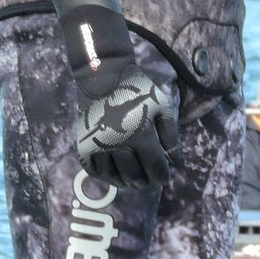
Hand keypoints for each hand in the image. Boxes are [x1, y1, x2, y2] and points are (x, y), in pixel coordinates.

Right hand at [61, 6, 179, 191]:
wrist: (102, 74)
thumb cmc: (136, 90)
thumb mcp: (161, 107)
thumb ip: (171, 136)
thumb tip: (175, 162)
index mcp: (141, 136)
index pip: (155, 169)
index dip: (162, 177)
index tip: (164, 178)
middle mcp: (118, 145)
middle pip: (135, 178)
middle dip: (146, 183)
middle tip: (149, 182)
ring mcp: (98, 146)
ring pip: (114, 178)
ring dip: (127, 183)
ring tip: (133, 181)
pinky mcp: (83, 145)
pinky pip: (94, 171)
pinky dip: (106, 177)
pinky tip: (115, 175)